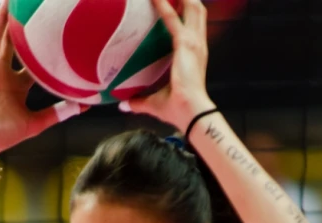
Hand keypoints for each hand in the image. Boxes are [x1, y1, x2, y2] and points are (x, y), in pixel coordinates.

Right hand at [0, 0, 84, 165]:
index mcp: (17, 86)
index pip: (31, 61)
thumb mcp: (34, 123)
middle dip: (19, 25)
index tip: (50, 30)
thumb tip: (84, 107)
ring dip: (3, 22)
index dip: (40, 47)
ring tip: (9, 2)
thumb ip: (58, 113)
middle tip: (27, 6)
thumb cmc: (2, 136)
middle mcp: (3, 75)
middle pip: (12, 44)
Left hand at [121, 0, 215, 132]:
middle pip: (196, 8)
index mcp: (194, 53)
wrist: (190, 112)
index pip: (193, 23)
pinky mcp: (185, 44)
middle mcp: (197, 44)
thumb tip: (124, 105)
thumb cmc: (177, 109)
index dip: (185, 8)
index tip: (175, 0)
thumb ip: (139, 101)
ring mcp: (194, 42)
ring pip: (192, 6)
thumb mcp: (155, 102)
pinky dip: (162, 3)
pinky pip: (172, 17)